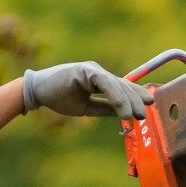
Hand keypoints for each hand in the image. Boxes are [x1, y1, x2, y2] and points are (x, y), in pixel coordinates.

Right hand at [20, 62, 153, 119]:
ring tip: (135, 116)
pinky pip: (105, 83)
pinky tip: (122, 109)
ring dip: (127, 101)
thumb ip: (104, 108)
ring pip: (116, 85)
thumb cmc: (58, 98)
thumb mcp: (86, 107)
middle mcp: (96, 71)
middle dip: (135, 99)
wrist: (37, 92)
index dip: (135, 94)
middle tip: (144, 115)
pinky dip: (115, 96)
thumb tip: (123, 114)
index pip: (121, 86)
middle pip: (121, 84)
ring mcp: (91, 69)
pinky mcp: (84, 71)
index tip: (149, 104)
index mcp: (97, 78)